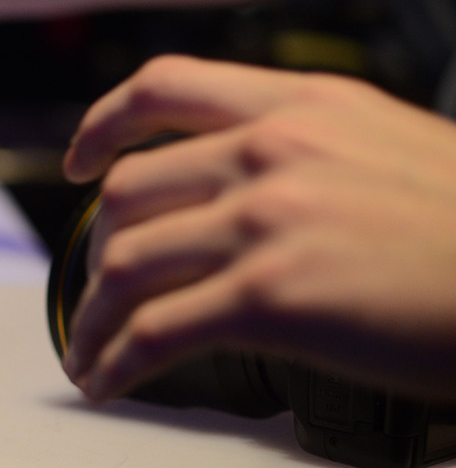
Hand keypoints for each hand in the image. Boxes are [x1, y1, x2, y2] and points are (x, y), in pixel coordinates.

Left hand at [60, 54, 455, 404]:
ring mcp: (267, 221)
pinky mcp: (270, 297)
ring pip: (125, 263)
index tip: (78, 164)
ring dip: (93, 315)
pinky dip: (114, 361)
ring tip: (89, 349)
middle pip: (129, 192)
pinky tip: (108, 381)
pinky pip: (154, 331)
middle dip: (95, 251)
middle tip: (94, 290)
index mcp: (301, 102)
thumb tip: (239, 178)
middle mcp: (272, 150)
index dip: (102, 124)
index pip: (164, 86)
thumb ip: (308, 146)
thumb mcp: (389, 145)